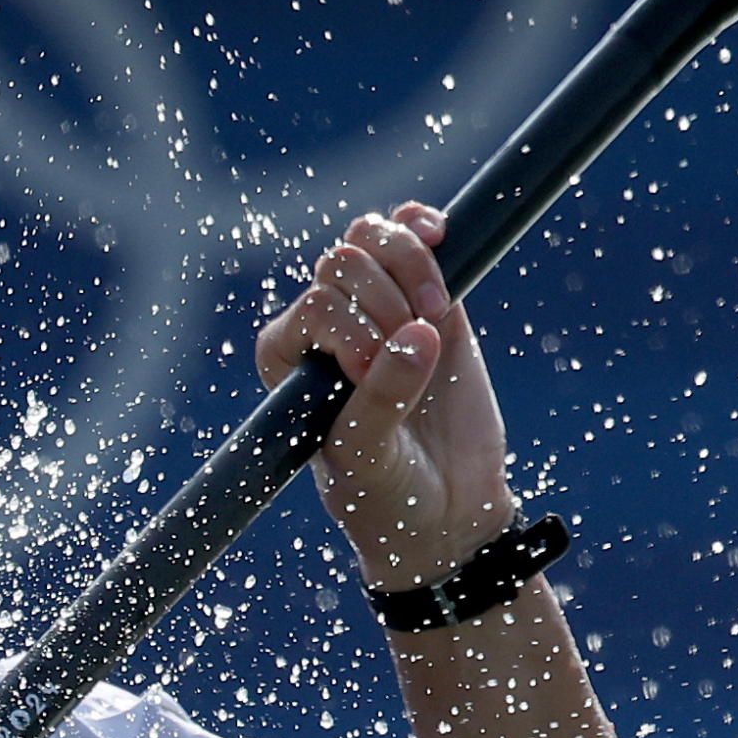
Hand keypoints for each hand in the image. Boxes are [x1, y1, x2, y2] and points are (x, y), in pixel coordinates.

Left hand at [254, 204, 522, 596]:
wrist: (445, 513)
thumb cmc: (385, 494)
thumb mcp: (369, 457)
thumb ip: (382, 399)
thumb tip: (416, 335)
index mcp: (292, 358)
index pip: (315, 306)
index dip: (353, 330)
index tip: (376, 375)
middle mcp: (327, 326)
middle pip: (343, 263)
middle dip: (385, 302)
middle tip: (416, 350)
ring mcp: (379, 307)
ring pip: (374, 238)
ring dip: (409, 266)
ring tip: (434, 317)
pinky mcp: (430, 301)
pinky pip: (413, 235)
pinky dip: (421, 224)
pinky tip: (438, 232)